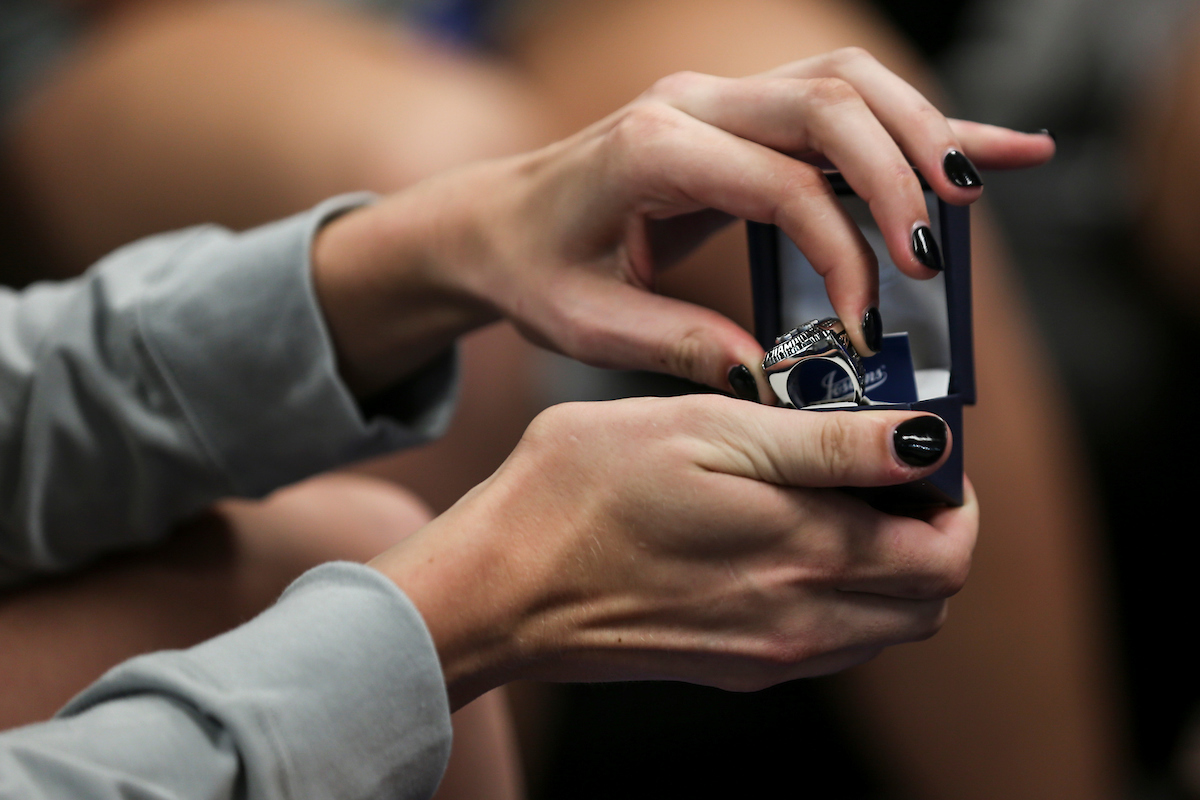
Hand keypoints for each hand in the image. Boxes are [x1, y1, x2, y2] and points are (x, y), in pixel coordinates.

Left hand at [314, 47, 1052, 398]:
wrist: (493, 219)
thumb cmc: (533, 271)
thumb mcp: (586, 326)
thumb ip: (676, 346)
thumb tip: (772, 379)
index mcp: (649, 151)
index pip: (780, 186)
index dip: (840, 253)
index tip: (860, 326)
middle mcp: (690, 104)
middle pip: (830, 104)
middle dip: (900, 175)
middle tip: (934, 258)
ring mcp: (717, 97)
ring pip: (847, 82)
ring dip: (921, 133)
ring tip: (973, 196)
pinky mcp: (739, 113)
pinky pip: (841, 100)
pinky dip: (917, 124)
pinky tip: (990, 147)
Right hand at [370, 398, 976, 708]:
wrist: (499, 590)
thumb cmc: (582, 494)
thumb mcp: (705, 430)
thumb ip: (825, 442)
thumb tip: (924, 442)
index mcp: (810, 551)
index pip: (948, 550)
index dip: (955, 495)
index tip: (919, 450)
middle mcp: (805, 620)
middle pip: (929, 598)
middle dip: (930, 532)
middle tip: (882, 473)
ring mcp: (770, 654)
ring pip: (884, 626)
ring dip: (887, 568)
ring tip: (828, 501)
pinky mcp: (734, 667)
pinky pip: (828, 643)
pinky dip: (837, 596)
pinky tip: (778, 543)